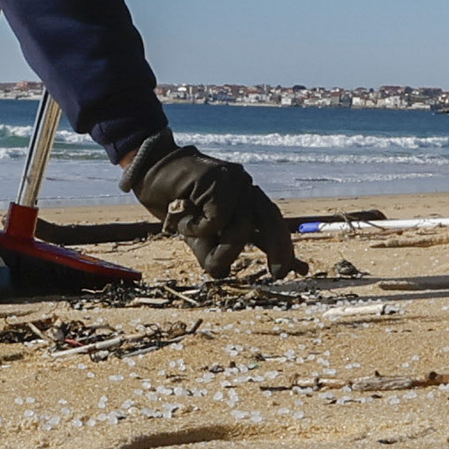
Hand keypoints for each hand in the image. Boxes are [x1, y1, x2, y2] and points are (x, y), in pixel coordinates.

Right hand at [121, 135, 306, 279]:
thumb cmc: (176, 207)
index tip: (299, 270)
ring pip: (242, 227)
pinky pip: (217, 218)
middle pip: (270, 220)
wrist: (149, 174)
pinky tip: (182, 216)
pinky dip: (199, 226)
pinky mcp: (219, 178)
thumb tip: (227, 272)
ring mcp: (235, 180)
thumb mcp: (202, 237)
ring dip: (219, 245)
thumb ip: (220, 251)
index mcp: (246, 200)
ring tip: (189, 234)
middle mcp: (246, 187)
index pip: (272, 222)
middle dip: (279, 249)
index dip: (285, 247)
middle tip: (278, 273)